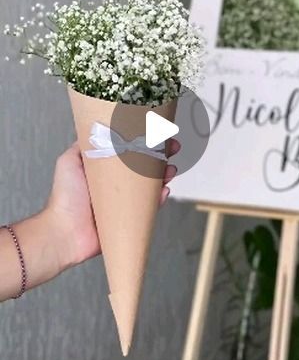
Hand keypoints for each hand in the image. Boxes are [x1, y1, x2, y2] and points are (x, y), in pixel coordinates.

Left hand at [46, 140, 179, 270]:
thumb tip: (94, 128)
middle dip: (160, 156)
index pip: (128, 151)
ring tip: (170, 170)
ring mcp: (123, 201)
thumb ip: (82, 146)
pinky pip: (149, 207)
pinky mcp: (128, 218)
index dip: (142, 141)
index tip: (156, 132)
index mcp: (103, 169)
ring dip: (163, 176)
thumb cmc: (65, 197)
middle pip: (143, 166)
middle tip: (172, 148)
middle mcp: (114, 184)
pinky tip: (163, 191)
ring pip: (150, 186)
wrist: (65, 231)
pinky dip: (158, 199)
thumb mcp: (69, 161)